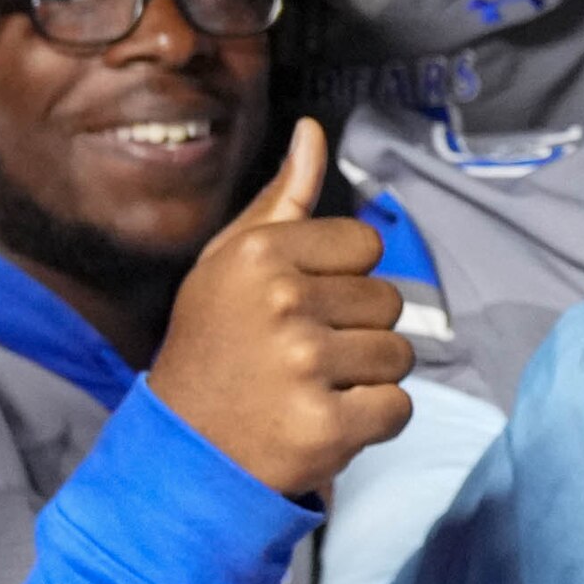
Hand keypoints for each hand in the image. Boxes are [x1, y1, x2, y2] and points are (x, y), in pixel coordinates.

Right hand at [151, 123, 420, 497]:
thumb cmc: (214, 347)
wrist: (184, 451)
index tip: (298, 307)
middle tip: (300, 357)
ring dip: (367, 378)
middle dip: (356, 331)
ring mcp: (305, 366)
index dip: (341, 281)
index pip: (366, 247)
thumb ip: (281, 201)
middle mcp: (282, 303)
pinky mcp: (326, 425)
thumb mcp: (229, 265)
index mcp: (261, 253)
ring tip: (311, 389)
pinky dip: (373, 422)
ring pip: (399, 356)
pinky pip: (398, 407)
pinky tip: (325, 422)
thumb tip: (312, 131)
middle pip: (388, 302)